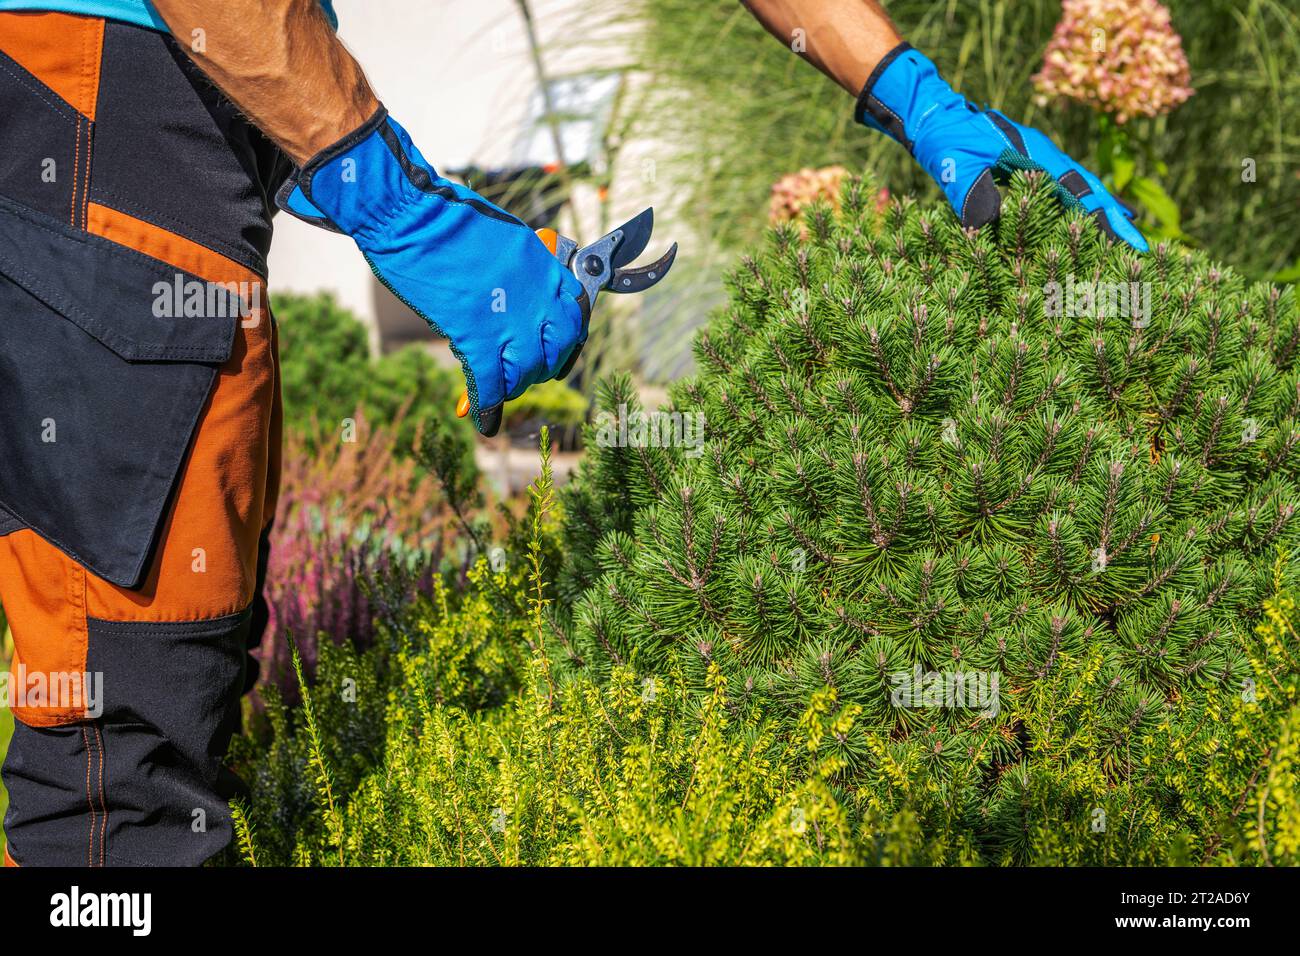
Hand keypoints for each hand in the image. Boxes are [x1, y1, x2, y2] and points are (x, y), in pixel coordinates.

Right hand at [277, 108, 586, 435]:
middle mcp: (537, 293)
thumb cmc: (444, 216)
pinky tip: (483, 420)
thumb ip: (523, 269)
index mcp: (545, 265)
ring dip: (515, 386)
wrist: (407, 210)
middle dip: (546, 367)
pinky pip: (491, 383)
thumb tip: (522, 297)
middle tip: (525, 373)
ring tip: (499, 389)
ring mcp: (509, 316)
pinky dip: (487, 406)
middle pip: (560, 348)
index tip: (555, 349)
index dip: (568, 339)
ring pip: (528, 371)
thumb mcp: (504, 236)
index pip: (576, 313)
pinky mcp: (475, 334)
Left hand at [856, 43, 1147, 251]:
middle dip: (1114, 220)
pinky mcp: (1027, 166)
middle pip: (1089, 191)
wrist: (935, 118)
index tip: (1130, 240)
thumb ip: (973, 192)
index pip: (1079, 193)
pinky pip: (1060, 188)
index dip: (1104, 219)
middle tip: (1142, 249)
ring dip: (1101, 212)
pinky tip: (1084, 219)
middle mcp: (1045, 158)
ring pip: (1078, 188)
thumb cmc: (946, 141)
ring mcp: (1038, 161)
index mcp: (1036, 157)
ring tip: (1125, 235)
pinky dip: (1078, 204)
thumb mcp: (955, 166)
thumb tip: (990, 225)